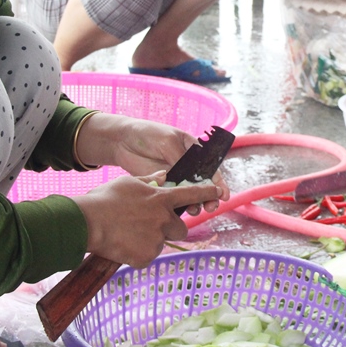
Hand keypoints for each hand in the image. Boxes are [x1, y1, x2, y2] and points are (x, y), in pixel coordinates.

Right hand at [71, 172, 221, 266]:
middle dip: (171, 229)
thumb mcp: (128, 182)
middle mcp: (164, 220)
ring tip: (127, 235)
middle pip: (181, 229)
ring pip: (161, 243)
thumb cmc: (104, 199)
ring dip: (150, 241)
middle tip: (149, 227)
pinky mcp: (147, 257)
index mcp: (161, 199)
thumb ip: (149, 180)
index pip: (191, 195)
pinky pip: (147, 257)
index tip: (218, 193)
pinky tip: (122, 246)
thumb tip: (163, 176)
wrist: (87, 223)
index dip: (206, 194)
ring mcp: (157, 239)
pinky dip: (137, 254)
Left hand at [74, 113, 229, 214]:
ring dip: (195, 203)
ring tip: (194, 211)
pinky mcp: (162, 187)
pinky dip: (179, 206)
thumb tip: (189, 178)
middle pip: (202, 184)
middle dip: (209, 196)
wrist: (122, 141)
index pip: (210, 168)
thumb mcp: (167, 141)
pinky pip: (174, 198)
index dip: (218, 182)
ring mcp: (175, 178)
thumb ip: (180, 158)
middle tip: (210, 207)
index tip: (223, 195)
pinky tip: (180, 212)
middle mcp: (186, 166)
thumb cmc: (148, 134)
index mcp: (193, 151)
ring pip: (189, 194)